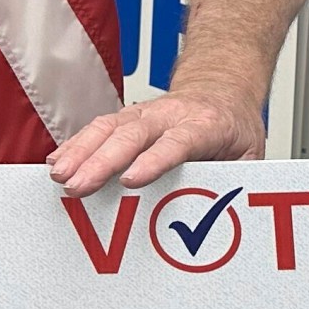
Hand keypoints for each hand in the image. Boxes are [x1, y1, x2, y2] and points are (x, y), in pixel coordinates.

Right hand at [47, 85, 266, 197]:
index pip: (178, 142)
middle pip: (134, 134)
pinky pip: (99, 128)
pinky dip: (77, 144)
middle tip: (78, 186)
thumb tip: (227, 218)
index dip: (153, 161)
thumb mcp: (250, 155)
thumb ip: (238, 182)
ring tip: (59, 176)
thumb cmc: (233, 129)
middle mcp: (172, 114)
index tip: (130, 180)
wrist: (223, 90)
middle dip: (103, 161)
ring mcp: (146, 113)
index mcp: (207, 124)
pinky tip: (58, 162)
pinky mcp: (128, 118)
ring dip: (81, 151)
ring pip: (110, 126)